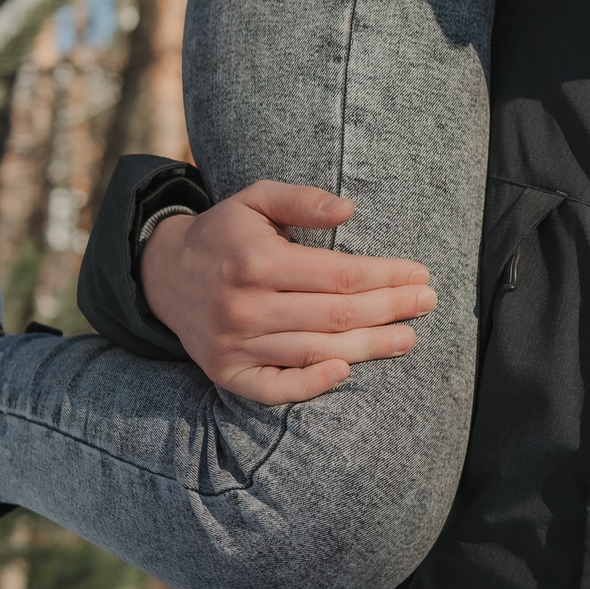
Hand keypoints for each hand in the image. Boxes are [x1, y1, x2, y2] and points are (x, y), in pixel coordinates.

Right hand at [142, 181, 433, 405]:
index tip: (420, 274)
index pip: (338, 275)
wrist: (161, 274)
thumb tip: (349, 209)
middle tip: (428, 303)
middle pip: (334, 315)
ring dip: (368, 347)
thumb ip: (302, 200)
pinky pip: (273, 389)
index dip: (385, 276)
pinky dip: (310, 385)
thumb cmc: (225, 233)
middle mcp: (243, 306)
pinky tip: (346, 373)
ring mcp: (233, 344)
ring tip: (408, 338)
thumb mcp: (255, 199)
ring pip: (314, 351)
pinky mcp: (225, 372)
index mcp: (256, 262)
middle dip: (389, 309)